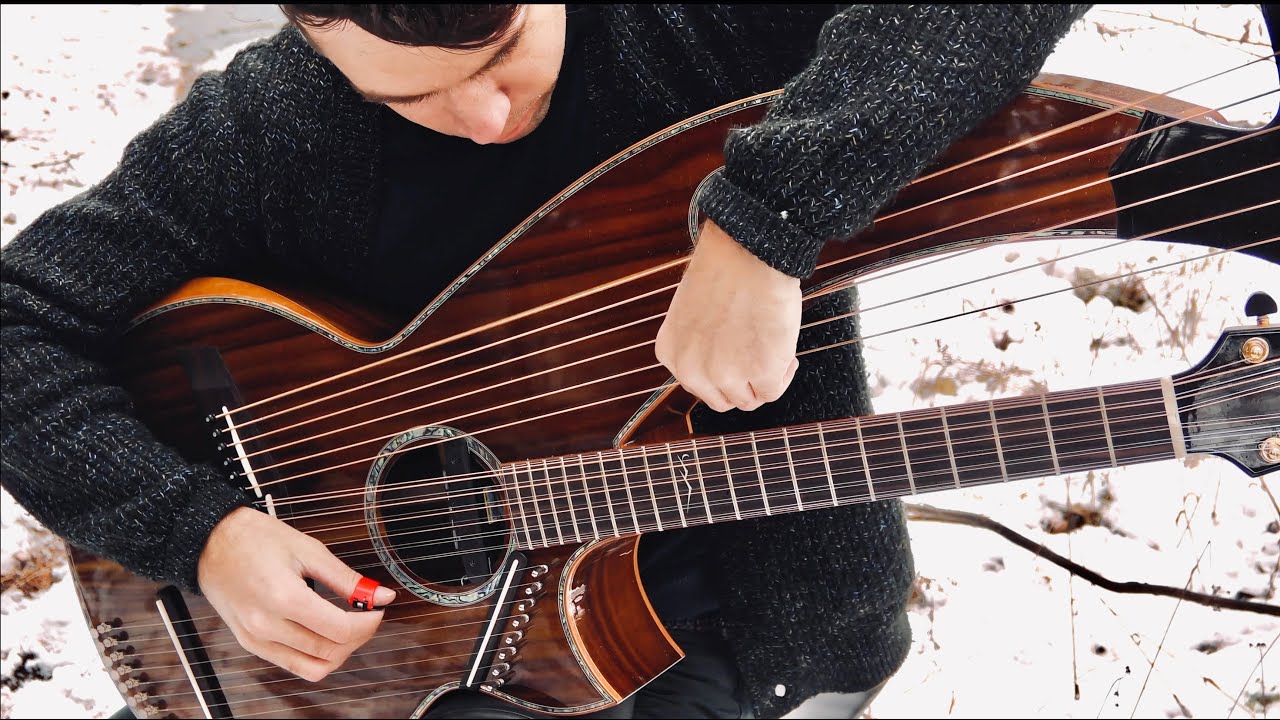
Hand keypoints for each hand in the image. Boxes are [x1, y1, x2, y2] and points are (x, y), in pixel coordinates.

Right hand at [197, 506, 395, 681]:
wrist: (211, 541)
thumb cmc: (255, 538)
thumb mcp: (309, 550)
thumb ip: (347, 579)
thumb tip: (381, 595)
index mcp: (284, 598)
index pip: (341, 630)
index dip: (369, 623)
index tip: (378, 609)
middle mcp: (267, 625)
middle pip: (330, 652)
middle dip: (359, 636)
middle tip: (366, 615)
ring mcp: (256, 639)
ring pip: (313, 667)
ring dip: (339, 651)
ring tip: (346, 625)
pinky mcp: (250, 644)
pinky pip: (292, 665)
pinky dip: (315, 656)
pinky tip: (322, 633)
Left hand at [655, 220, 800, 411]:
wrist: (748, 251)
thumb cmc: (725, 269)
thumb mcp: (692, 313)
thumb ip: (699, 343)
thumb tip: (723, 360)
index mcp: (671, 354)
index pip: (699, 385)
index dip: (723, 370)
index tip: (737, 353)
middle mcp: (692, 372)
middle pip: (723, 399)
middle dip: (743, 381)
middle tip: (758, 354)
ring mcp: (726, 376)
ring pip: (750, 399)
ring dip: (764, 378)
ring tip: (773, 345)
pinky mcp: (761, 375)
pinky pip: (774, 391)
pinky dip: (783, 372)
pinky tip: (784, 347)